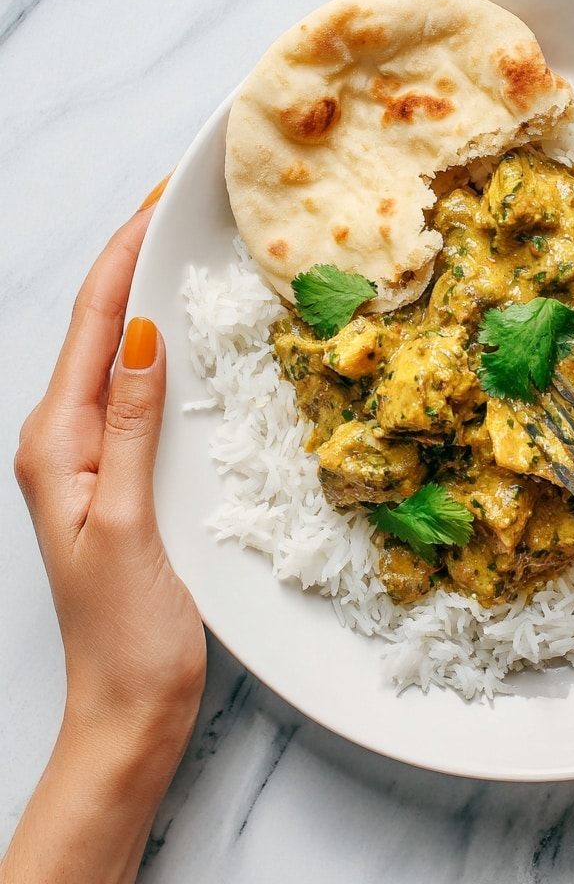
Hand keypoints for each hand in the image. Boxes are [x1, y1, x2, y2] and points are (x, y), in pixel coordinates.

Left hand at [4, 195, 205, 883]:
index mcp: (56, 444)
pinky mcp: (122, 475)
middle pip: (100, 331)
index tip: (155, 203)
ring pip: (118, 358)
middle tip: (173, 210)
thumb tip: (140, 337)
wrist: (130, 704)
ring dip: (145, 300)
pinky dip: (159, 352)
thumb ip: (129, 426)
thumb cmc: (128, 629)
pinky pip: (137, 395)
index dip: (122, 261)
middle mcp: (65, 441)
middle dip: (131, 264)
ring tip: (179, 252)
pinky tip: (183, 338)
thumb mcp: (128, 519)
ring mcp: (93, 458)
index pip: (94, 329)